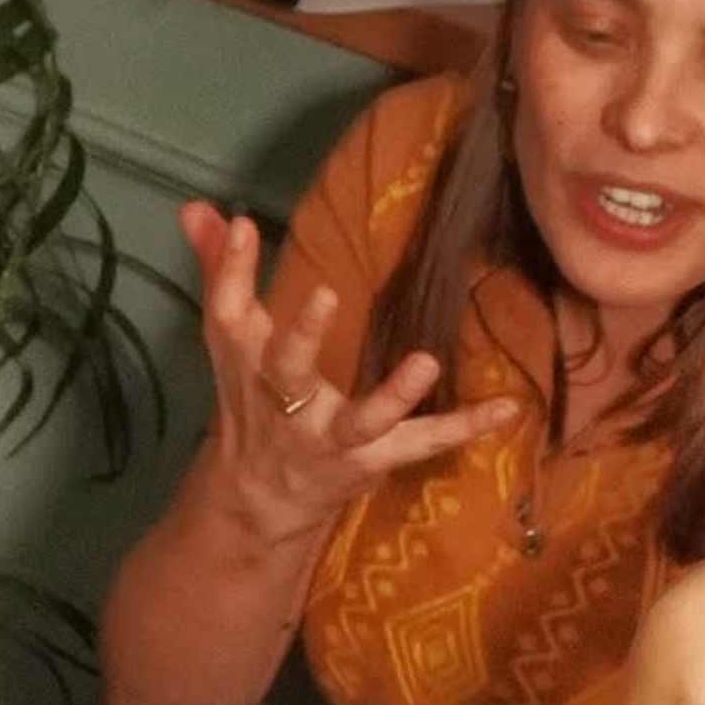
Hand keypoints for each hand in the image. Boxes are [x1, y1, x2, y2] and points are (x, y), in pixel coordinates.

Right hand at [178, 198, 514, 556]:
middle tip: (325, 295)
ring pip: (361, 420)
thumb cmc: (252, 400)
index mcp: (250, 365)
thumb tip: (196, 206)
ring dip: (392, 395)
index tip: (249, 224)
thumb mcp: (231, 339)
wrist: (260, 498)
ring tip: (425, 360)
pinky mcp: (373, 459)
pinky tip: (509, 408)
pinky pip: (422, 443)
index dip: (234, 271)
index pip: (230, 315)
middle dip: (301, 338)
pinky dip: (464, 427)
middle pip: (287, 371)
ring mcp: (332, 437)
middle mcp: (286, 404)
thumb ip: (221, 270)